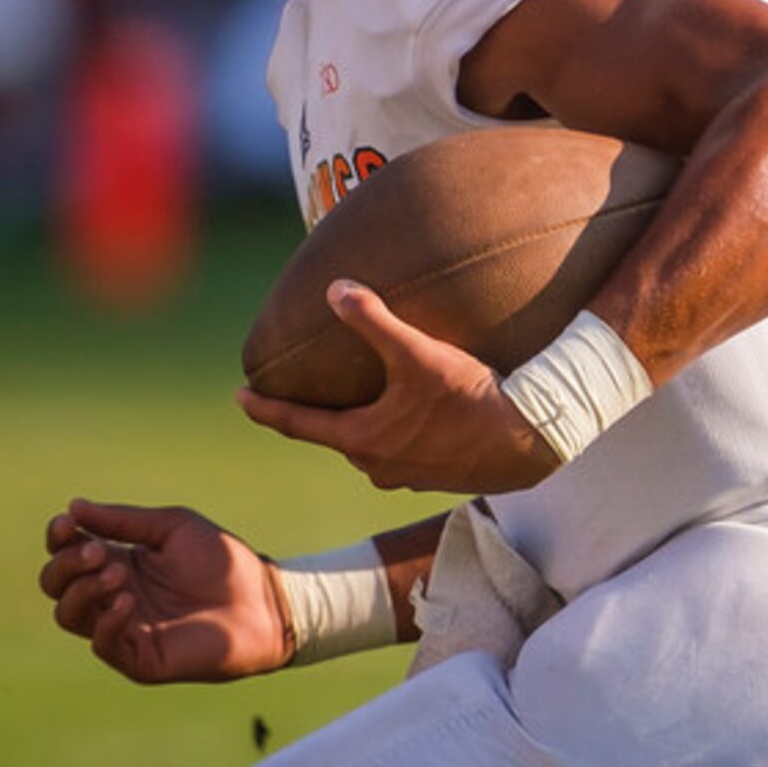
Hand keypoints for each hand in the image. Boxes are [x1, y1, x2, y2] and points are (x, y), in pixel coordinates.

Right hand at [38, 499, 290, 682]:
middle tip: (99, 552)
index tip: (66, 523)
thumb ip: (123, 521)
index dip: (59, 538)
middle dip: (67, 564)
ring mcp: (122, 627)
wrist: (263, 599)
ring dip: (83, 590)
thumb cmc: (222, 561)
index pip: (67, 552)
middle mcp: (112, 595)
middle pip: (56, 584)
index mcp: (118, 561)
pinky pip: (103, 644)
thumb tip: (73, 507)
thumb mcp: (172, 527)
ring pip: (69, 615)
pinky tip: (125, 601)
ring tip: (118, 574)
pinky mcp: (138, 657)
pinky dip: (105, 622)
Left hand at [237, 281, 559, 494]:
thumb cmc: (470, 398)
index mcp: (361, 439)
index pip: (296, 423)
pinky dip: (399, 436)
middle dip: (321, 415)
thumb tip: (335, 288)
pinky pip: (403, 456)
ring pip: (371, 448)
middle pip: (335, 435)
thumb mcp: (419, 354)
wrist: (527, 440)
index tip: (240, 397)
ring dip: (365, 426)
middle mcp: (376, 465)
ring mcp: (406, 477)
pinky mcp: (437, 478)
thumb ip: (374, 322)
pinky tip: (418, 420)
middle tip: (312, 392)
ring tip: (370, 403)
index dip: (264, 408)